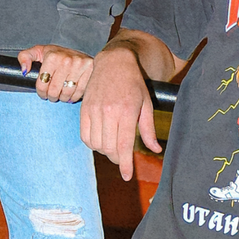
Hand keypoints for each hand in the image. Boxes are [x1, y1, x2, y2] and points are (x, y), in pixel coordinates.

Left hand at [19, 44, 92, 103]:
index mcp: (53, 56)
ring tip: (60, 94)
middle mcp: (67, 60)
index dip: (40, 92)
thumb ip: (25, 57)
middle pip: (54, 91)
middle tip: (52, 95)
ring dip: (62, 98)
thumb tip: (24, 70)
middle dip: (51, 96)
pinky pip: (79, 92)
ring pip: (67, 94)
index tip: (42, 92)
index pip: (42, 84)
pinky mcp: (90, 71)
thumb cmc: (56, 54)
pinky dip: (73, 97)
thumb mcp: (38, 51)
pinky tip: (70, 93)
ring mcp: (80, 66)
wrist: (78, 51)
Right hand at [80, 41, 159, 181]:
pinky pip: (85, 136)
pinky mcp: (84, 109)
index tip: (126, 176)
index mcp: (126, 111)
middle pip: (109, 147)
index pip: (124, 145)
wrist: (114, 63)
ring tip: (112, 146)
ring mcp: (94, 110)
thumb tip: (154, 150)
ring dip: (104, 151)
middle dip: (116, 158)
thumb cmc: (134, 84)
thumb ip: (148, 130)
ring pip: (96, 144)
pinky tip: (100, 140)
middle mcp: (108, 112)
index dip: (125, 164)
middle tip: (122, 157)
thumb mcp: (146, 105)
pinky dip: (92, 143)